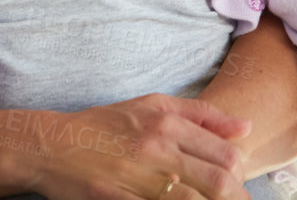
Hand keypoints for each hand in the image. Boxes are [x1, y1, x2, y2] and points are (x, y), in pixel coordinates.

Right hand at [24, 94, 250, 199]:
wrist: (51, 145)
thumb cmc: (102, 126)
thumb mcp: (149, 106)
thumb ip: (199, 113)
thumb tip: (245, 127)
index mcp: (165, 123)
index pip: (226, 154)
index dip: (240, 175)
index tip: (237, 184)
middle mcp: (156, 148)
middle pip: (219, 181)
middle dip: (236, 198)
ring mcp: (138, 177)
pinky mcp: (119, 199)